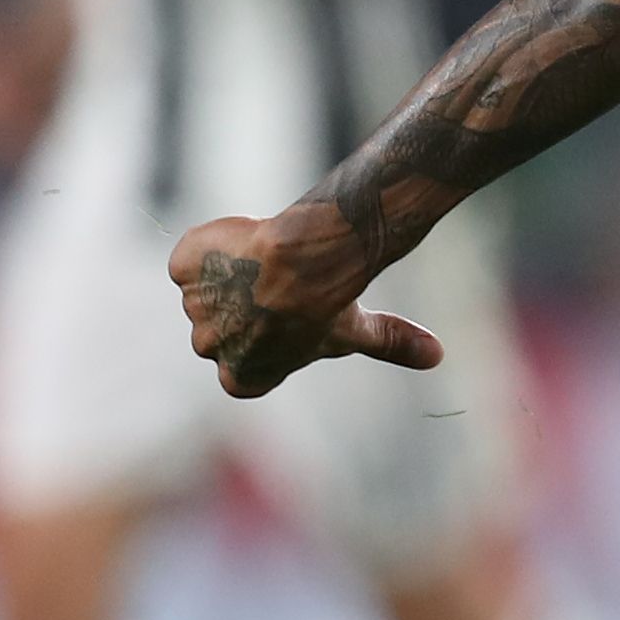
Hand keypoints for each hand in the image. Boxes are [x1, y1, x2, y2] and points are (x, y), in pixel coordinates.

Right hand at [169, 202, 442, 396]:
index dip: (265, 337)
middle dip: (246, 305)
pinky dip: (211, 248)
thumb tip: (438, 355)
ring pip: (208, 288)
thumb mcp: (359, 331)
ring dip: (233, 275)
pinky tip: (243, 242)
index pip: (242, 365)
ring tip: (266, 263)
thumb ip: (391, 345)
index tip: (285, 318)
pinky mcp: (180, 270)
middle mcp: (209, 350)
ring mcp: (191, 310)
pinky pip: (192, 259)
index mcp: (242, 377)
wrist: (299, 262)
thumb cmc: (330, 304)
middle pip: (222, 325)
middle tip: (279, 286)